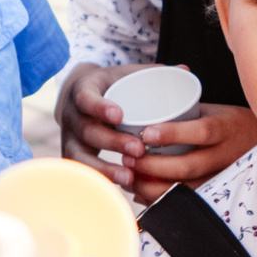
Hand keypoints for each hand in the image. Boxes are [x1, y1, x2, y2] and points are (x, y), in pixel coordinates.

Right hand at [57, 61, 154, 190]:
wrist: (80, 98)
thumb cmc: (110, 87)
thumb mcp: (124, 74)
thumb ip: (152, 72)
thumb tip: (185, 68)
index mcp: (83, 91)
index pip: (86, 99)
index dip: (99, 107)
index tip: (118, 114)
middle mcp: (73, 116)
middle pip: (87, 131)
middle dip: (112, 142)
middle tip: (138, 149)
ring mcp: (70, 138)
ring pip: (81, 156)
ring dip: (104, 168)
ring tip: (128, 176)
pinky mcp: (74, 156)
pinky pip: (82, 172)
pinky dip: (99, 180)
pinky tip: (118, 188)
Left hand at [126, 102, 256, 200]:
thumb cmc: (233, 123)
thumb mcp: (214, 110)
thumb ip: (184, 109)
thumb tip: (145, 103)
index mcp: (226, 128)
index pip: (201, 131)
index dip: (172, 133)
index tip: (145, 132)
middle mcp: (226, 155)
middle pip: (188, 165)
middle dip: (153, 166)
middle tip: (128, 159)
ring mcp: (222, 177)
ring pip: (186, 189)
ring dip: (153, 187)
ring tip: (129, 178)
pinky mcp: (217, 192)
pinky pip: (187, 201)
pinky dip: (161, 200)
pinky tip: (141, 194)